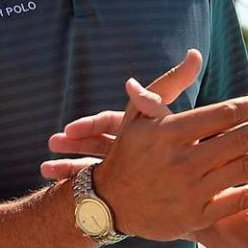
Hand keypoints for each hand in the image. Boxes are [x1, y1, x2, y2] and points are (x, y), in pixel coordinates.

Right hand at [39, 49, 200, 180]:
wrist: (201, 192)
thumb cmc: (193, 152)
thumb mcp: (171, 125)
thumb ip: (172, 97)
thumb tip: (192, 55)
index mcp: (140, 130)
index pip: (110, 121)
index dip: (90, 124)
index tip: (70, 129)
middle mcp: (132, 148)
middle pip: (97, 142)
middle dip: (73, 142)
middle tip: (52, 143)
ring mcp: (128, 170)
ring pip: (93, 165)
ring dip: (69, 165)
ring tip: (45, 170)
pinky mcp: (125, 191)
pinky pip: (97, 188)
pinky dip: (79, 188)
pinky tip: (60, 192)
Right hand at [88, 51, 247, 240]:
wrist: (107, 203)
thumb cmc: (128, 152)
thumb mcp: (137, 114)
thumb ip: (169, 84)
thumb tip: (195, 55)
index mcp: (170, 132)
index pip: (223, 114)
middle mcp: (182, 160)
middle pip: (240, 140)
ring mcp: (191, 190)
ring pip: (244, 169)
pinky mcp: (197, 217)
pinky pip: (239, 202)